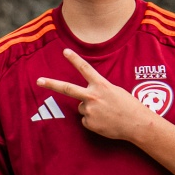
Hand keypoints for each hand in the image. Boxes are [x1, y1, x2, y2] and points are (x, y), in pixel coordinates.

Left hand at [37, 49, 152, 143]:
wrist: (136, 124)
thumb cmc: (128, 106)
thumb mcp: (115, 91)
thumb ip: (98, 91)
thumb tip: (85, 101)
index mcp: (101, 85)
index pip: (85, 69)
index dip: (74, 59)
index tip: (64, 51)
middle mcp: (92, 96)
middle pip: (67, 88)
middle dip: (51, 84)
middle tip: (38, 81)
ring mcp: (89, 110)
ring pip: (82, 107)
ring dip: (91, 110)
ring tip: (106, 113)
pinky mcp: (89, 123)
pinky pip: (86, 120)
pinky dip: (93, 121)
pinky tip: (105, 122)